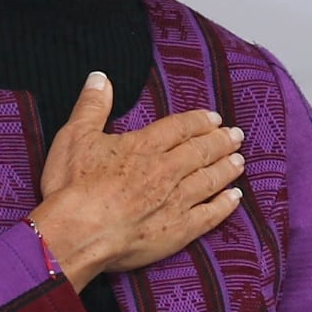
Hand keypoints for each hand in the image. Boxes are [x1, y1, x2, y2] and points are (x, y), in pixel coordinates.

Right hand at [26, 75, 244, 285]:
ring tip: (239, 161)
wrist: (78, 234)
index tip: (214, 119)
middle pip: (201, 152)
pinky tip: (234, 199)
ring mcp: (176, 202)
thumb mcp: (75, 137)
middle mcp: (166, 171)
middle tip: (236, 136)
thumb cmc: (72, 187)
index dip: (199, 122)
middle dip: (221, 142)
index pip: (179, 128)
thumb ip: (91, 106)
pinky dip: (224, 206)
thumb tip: (100, 77)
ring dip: (226, 169)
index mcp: (144, 147)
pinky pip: (210, 216)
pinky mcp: (178, 231)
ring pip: (210, 180)